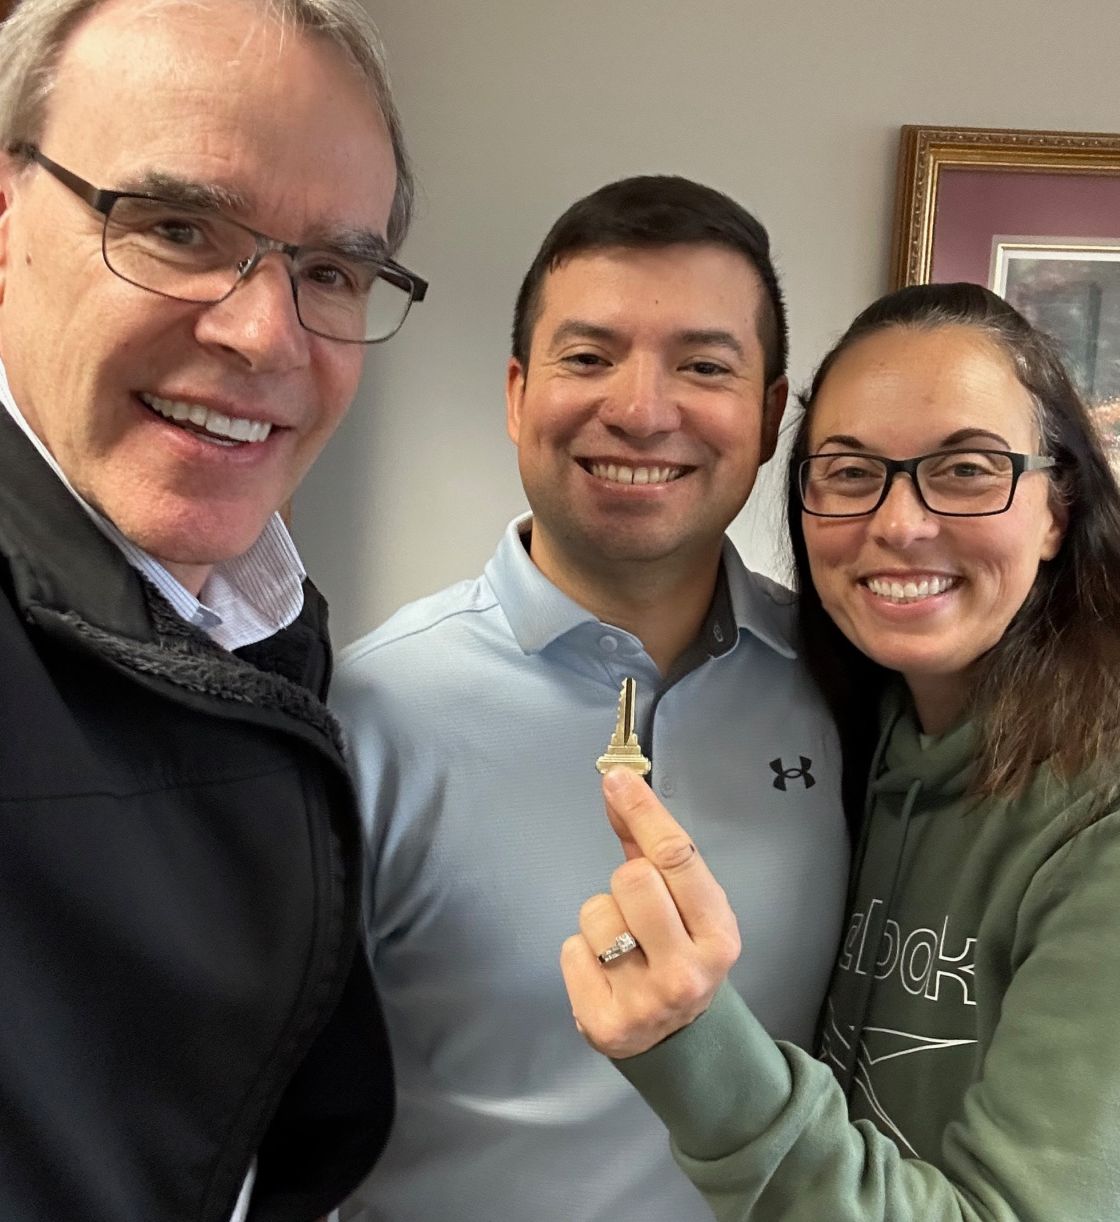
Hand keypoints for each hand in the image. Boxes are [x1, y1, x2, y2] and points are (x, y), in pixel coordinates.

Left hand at [560, 767, 740, 1058]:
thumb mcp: (684, 904)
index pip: (677, 857)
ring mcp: (645, 1002)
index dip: (643, 811)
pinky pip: (571, 950)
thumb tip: (618, 782)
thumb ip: (651, 844)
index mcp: (718, 934)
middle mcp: (687, 971)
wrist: (677, 1041)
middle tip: (637, 909)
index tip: (616, 778)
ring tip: (621, 946)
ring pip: (595, 913)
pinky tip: (604, 972)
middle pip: (632, 879)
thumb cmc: (679, 953)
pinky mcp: (604, 1023)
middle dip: (626, 881)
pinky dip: (580, 953)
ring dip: (600, 920)